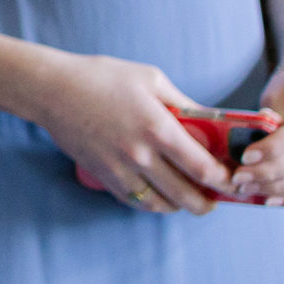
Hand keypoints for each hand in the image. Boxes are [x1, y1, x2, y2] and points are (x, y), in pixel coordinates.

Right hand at [29, 53, 229, 214]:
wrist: (52, 90)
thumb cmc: (102, 77)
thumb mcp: (150, 79)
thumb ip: (184, 103)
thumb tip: (212, 122)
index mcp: (157, 127)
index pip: (201, 167)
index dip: (223, 180)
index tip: (232, 181)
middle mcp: (141, 154)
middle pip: (185, 195)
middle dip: (207, 203)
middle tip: (217, 200)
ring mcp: (120, 169)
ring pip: (160, 204)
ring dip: (180, 206)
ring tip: (190, 200)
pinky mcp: (104, 176)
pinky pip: (135, 201)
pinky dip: (153, 204)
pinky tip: (161, 196)